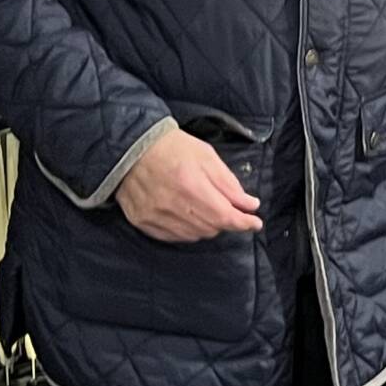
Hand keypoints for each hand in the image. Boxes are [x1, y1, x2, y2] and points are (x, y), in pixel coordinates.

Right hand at [118, 130, 263, 243]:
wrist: (130, 147)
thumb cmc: (171, 148)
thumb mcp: (206, 157)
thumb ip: (229, 184)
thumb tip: (250, 205)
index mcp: (191, 185)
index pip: (225, 216)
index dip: (244, 223)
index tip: (255, 222)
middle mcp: (172, 205)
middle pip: (211, 228)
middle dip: (226, 221)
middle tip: (228, 209)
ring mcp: (155, 216)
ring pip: (194, 235)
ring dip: (208, 226)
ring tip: (207, 209)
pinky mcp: (142, 222)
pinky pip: (174, 237)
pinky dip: (187, 231)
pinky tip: (189, 217)